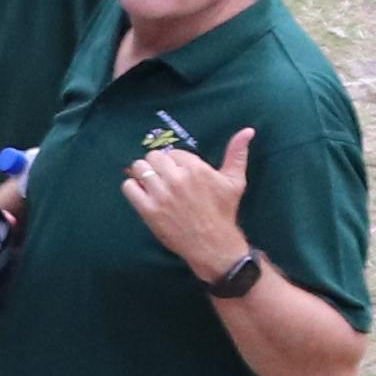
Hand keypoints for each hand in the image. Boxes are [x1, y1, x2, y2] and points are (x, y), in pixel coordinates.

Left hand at [125, 127, 258, 276]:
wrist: (213, 244)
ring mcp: (161, 195)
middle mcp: (177, 179)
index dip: (176, 162)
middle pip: (153, 156)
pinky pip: (128, 186)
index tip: (182, 174)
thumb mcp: (234, 181)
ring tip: (154, 185)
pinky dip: (133, 188)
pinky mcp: (148, 210)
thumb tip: (247, 130)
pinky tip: (143, 194)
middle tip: (166, 179)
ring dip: (144, 174)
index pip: (173, 152)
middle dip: (159, 166)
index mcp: (196, 169)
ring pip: (139, 167)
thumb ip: (237, 153)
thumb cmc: (224, 211)